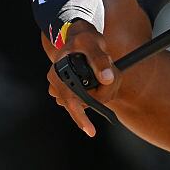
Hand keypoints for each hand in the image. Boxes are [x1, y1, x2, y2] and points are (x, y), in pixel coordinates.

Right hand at [40, 20, 119, 136]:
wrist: (79, 38)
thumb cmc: (84, 39)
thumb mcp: (92, 43)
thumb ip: (100, 59)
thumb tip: (107, 78)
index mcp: (58, 74)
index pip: (70, 101)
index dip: (81, 117)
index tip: (91, 131)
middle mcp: (57, 86)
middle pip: (84, 102)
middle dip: (103, 92)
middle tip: (112, 73)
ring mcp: (63, 91)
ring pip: (90, 102)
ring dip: (103, 90)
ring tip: (106, 70)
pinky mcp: (72, 94)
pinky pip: (91, 99)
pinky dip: (101, 91)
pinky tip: (102, 77)